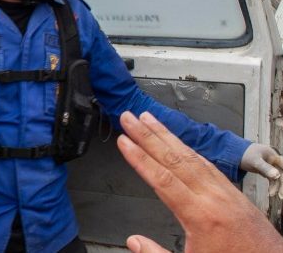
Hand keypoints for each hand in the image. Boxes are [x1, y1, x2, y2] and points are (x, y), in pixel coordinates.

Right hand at [117, 111, 282, 252]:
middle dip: (149, 136)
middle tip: (130, 118)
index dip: (140, 158)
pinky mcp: (236, 195)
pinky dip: (190, 150)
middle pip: (175, 159)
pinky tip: (180, 144)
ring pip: (193, 157)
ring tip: (150, 120)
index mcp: (201, 217)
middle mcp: (215, 199)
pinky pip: (209, 165)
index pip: (163, 179)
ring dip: (168, 136)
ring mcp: (227, 193)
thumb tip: (134, 241)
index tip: (124, 141)